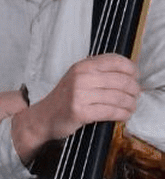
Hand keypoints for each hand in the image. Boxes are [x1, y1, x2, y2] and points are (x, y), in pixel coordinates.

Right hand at [11, 54, 139, 162]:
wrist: (44, 117)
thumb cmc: (66, 98)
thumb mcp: (78, 77)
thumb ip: (99, 71)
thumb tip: (131, 73)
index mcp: (82, 66)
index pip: (116, 61)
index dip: (132, 69)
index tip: (135, 77)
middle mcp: (81, 78)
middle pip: (122, 81)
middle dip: (134, 90)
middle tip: (135, 96)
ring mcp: (79, 95)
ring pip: (119, 98)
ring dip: (130, 104)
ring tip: (131, 107)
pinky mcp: (80, 112)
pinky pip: (111, 112)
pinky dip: (122, 115)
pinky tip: (124, 115)